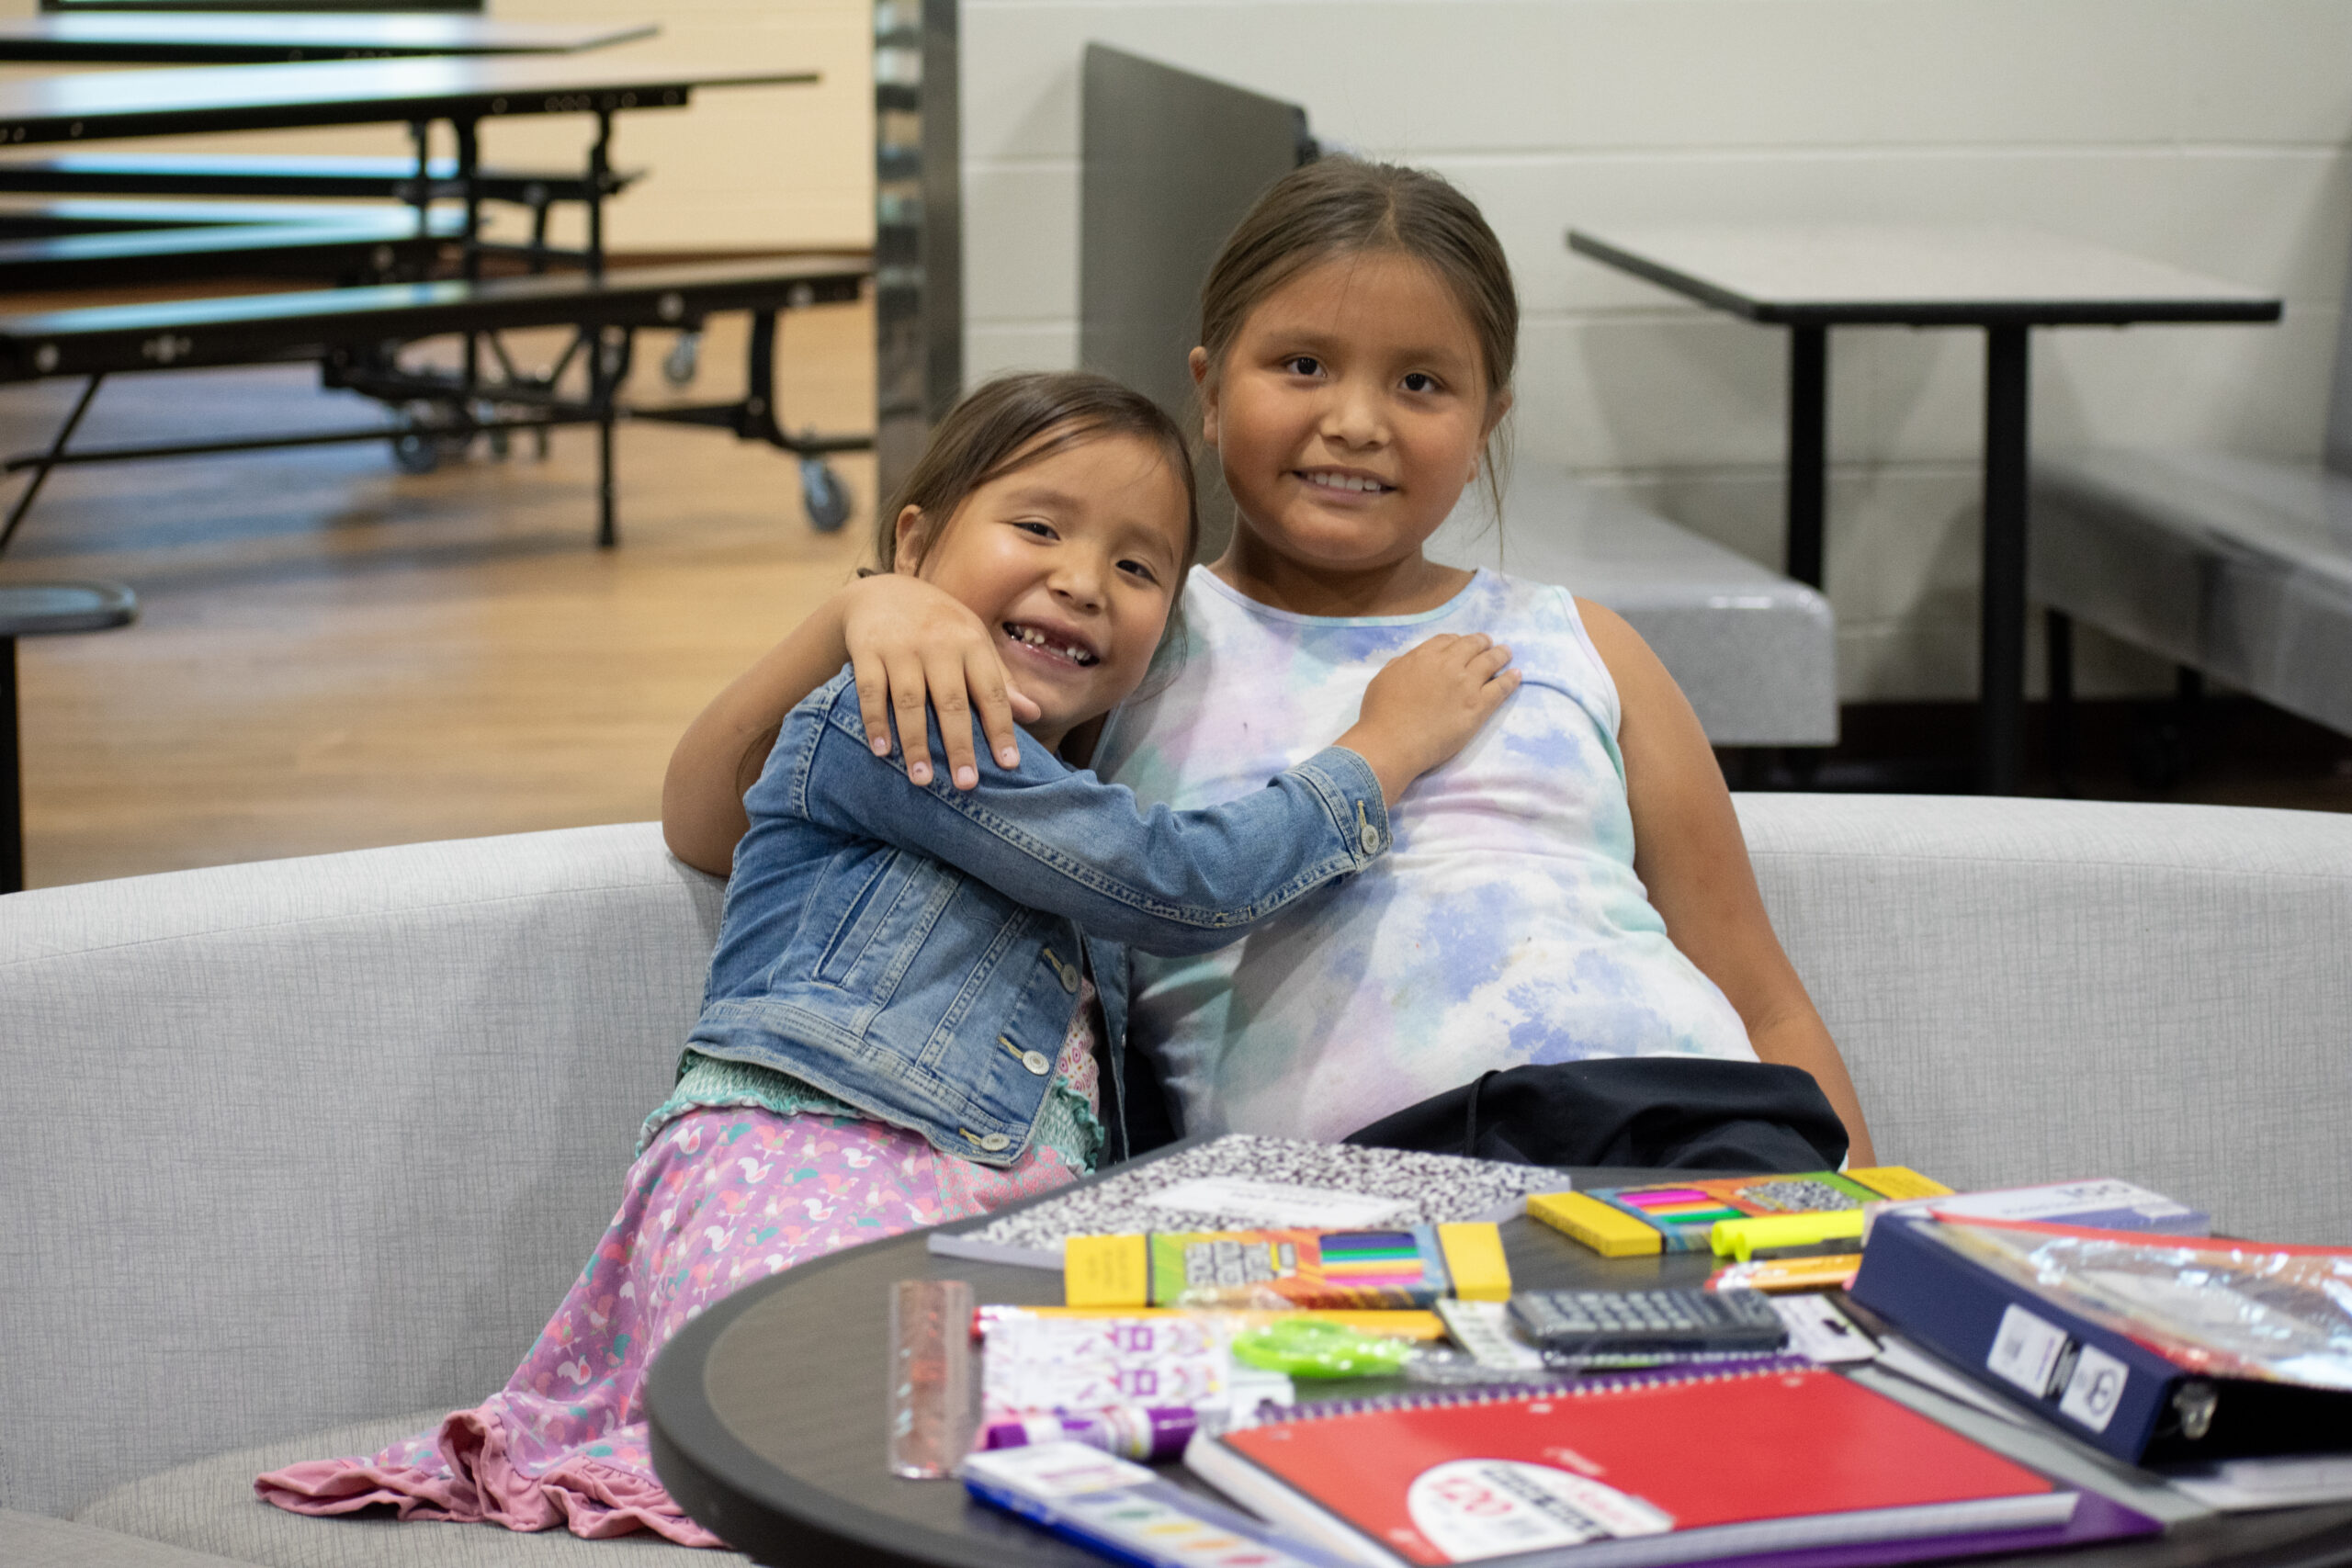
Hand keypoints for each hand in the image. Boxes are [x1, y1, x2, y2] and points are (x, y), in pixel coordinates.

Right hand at [840, 574, 1042, 787]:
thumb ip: (1000, 680)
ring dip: (915, 743)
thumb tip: (1034, 714)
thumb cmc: (941, 626)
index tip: (1009, 765)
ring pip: (910, 701)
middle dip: (960, 745)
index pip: (991, 692)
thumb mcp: (974, 643)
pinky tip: (882, 751)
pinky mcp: (868, 649)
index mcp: (971, 643)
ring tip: (922, 779)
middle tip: (966, 784)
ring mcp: (901, 646)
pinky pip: (871, 691)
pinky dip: (875, 722)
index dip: (1001, 729)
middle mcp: (939, 643)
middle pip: (951, 702)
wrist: (885, 591)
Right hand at [1337, 633, 1518, 804]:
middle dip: (1482, 643)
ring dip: (1500, 654)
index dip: (1457, 641)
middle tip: (1489, 645)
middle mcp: (1448, 664)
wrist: (1392, 743)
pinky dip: (1511, 679)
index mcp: (1423, 656)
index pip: (1447, 640)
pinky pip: (1501, 688)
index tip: (1462, 645)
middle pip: (1472, 645)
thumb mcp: (1382, 679)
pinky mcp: (1478, 706)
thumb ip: (1399, 665)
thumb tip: (1409, 661)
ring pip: (1490, 661)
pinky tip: (1516, 674)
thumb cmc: (1380, 715)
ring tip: (1506, 653)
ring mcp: (1466, 684)